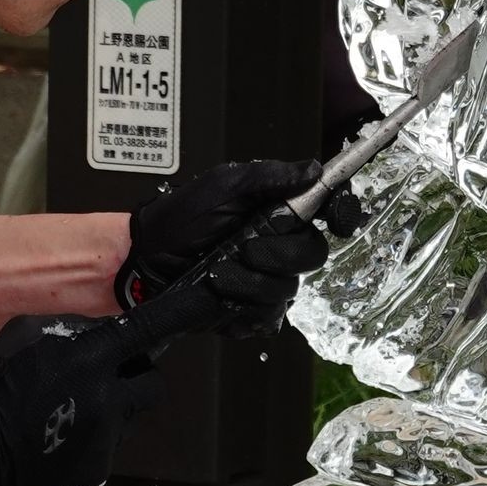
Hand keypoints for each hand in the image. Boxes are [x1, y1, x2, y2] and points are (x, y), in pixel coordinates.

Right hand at [0, 315, 160, 485]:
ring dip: (112, 410)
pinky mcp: (98, 469)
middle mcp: (110, 402)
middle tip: (108, 379)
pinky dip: (92, 438)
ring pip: (128, 418)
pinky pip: (107, 445)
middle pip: (152, 385)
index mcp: (92, 360)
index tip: (198, 306)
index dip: (175, 318)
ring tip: (71, 412)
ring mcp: (107, 440)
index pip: (147, 332)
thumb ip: (76, 331)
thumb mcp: (31, 333)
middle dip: (137, 379)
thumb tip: (107, 330)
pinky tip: (61, 435)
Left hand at [120, 159, 359, 329]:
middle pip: (312, 255)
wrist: (145, 261)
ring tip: (218, 271)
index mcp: (278, 214)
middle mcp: (279, 248)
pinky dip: (242, 306)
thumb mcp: (222, 185)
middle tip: (245, 247)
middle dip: (278, 253)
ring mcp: (268, 282)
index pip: (329, 212)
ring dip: (249, 280)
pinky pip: (268, 316)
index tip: (338, 218)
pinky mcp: (253, 314)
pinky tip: (222, 293)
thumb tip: (312, 168)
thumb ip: (269, 176)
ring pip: (287, 288)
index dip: (341, 213)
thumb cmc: (177, 221)